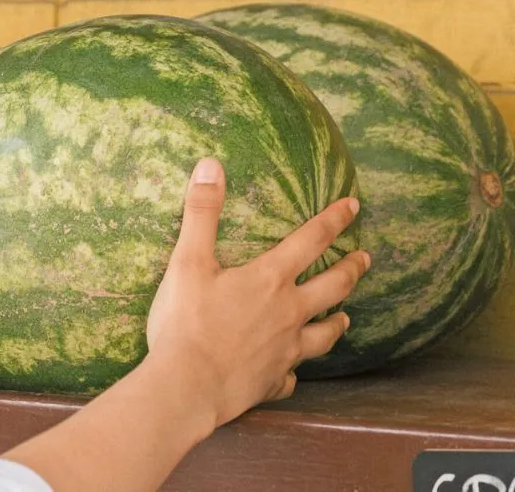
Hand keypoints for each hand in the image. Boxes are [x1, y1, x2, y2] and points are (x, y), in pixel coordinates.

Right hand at [145, 157, 369, 429]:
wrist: (188, 384)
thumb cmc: (186, 322)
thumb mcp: (188, 261)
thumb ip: (202, 213)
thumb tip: (211, 166)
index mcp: (270, 280)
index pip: (310, 241)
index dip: (333, 220)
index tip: (353, 206)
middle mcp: (288, 313)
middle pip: (332, 288)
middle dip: (350, 270)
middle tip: (364, 258)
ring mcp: (285, 350)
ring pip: (324, 335)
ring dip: (336, 322)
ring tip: (345, 317)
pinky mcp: (272, 381)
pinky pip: (290, 376)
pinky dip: (293, 371)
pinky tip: (291, 372)